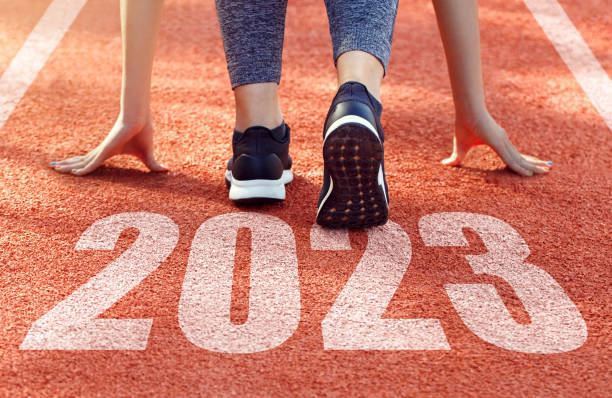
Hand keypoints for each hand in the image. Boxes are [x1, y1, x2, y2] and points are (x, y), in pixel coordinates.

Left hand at [50, 118, 166, 175]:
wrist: (140, 118)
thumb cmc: (143, 132)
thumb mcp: (147, 154)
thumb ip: (152, 164)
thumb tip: (166, 170)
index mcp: (109, 151)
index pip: (92, 160)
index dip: (81, 164)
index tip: (71, 168)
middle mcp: (103, 150)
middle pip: (82, 159)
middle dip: (68, 163)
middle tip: (55, 167)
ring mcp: (103, 150)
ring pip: (82, 161)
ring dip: (68, 165)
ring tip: (53, 167)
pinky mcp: (106, 150)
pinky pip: (93, 163)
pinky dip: (84, 169)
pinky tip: (74, 173)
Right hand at [442, 113, 551, 175]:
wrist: (466, 111)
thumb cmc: (463, 125)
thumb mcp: (460, 146)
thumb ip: (456, 158)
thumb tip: (444, 164)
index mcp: (498, 142)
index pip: (513, 155)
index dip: (523, 162)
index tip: (533, 168)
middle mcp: (504, 141)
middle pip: (521, 156)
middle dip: (534, 164)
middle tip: (548, 170)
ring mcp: (503, 142)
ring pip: (520, 159)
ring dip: (533, 167)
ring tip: (547, 171)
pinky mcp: (499, 142)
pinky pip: (511, 159)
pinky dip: (520, 167)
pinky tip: (530, 173)